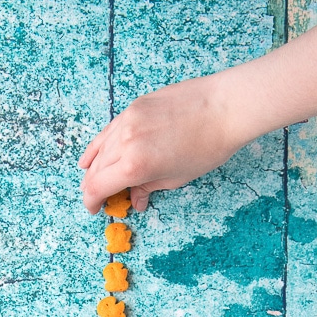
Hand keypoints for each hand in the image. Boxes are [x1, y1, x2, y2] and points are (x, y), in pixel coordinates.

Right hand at [79, 75, 244, 212]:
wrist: (224, 107)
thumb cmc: (207, 146)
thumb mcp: (176, 177)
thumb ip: (148, 188)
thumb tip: (135, 200)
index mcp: (134, 165)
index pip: (98, 187)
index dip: (92, 201)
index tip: (95, 209)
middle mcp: (125, 142)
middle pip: (96, 169)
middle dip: (93, 186)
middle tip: (99, 198)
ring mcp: (127, 121)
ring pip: (100, 149)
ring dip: (95, 167)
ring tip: (93, 178)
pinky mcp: (134, 107)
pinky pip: (108, 131)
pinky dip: (98, 146)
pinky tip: (92, 156)